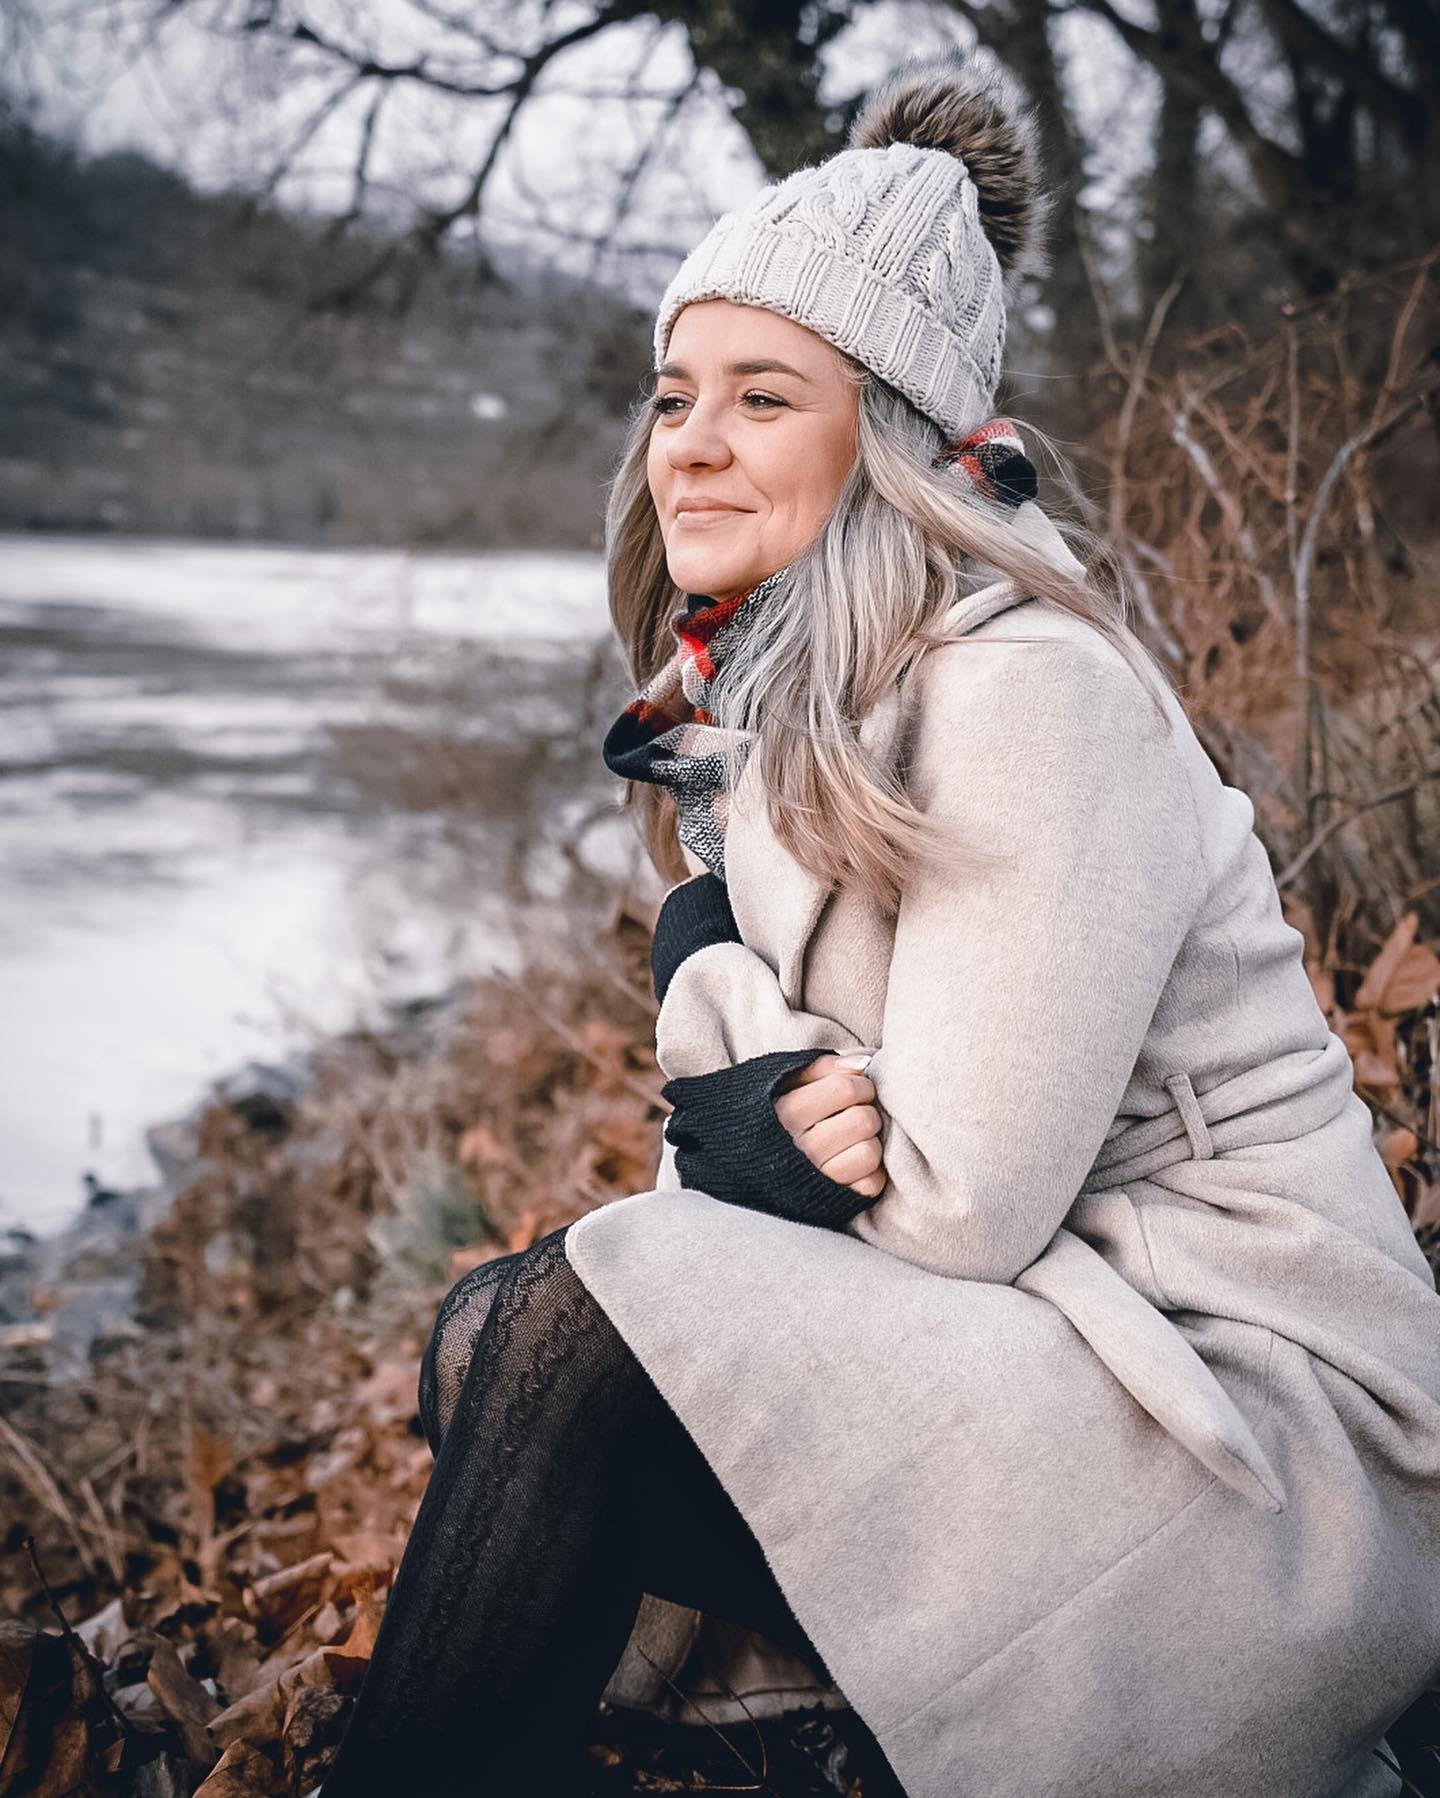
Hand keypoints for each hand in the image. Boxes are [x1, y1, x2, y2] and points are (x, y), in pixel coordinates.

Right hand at [772, 1052, 886, 1198]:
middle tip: (852, 1113)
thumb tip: (862, 1065)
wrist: (742, 1167)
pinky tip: (851, 1162)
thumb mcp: (785, 1084)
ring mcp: (817, 1179)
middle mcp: (799, 1150)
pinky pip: (872, 1183)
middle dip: (865, 1110)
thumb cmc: (775, 1118)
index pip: (844, 1089)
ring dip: (868, 1141)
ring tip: (851, 1139)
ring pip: (870, 1152)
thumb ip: (821, 1067)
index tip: (852, 1089)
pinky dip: (869, 1171)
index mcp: (785, 1115)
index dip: (858, 1084)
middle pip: (864, 1120)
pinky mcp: (835, 1202)